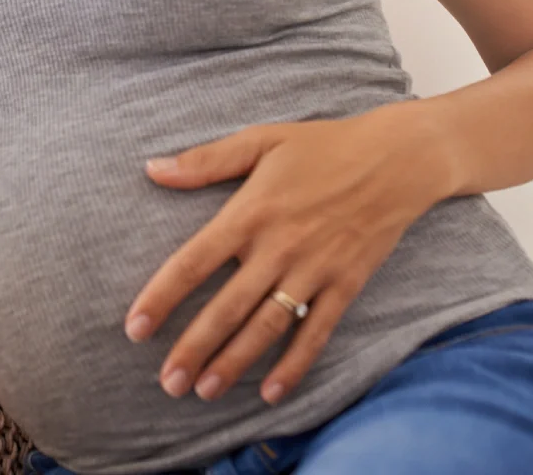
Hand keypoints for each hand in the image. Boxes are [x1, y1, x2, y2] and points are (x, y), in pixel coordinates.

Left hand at [122, 103, 450, 405]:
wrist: (397, 159)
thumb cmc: (322, 146)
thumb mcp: (260, 141)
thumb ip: (205, 161)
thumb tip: (152, 169)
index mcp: (250, 213)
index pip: (194, 263)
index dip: (162, 298)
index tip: (135, 329)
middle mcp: (278, 248)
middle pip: (227, 308)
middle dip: (194, 349)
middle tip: (167, 383)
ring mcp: (314, 270)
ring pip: (267, 327)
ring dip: (235, 363)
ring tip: (205, 391)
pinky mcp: (345, 284)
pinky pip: (317, 332)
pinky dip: (295, 365)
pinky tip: (272, 392)